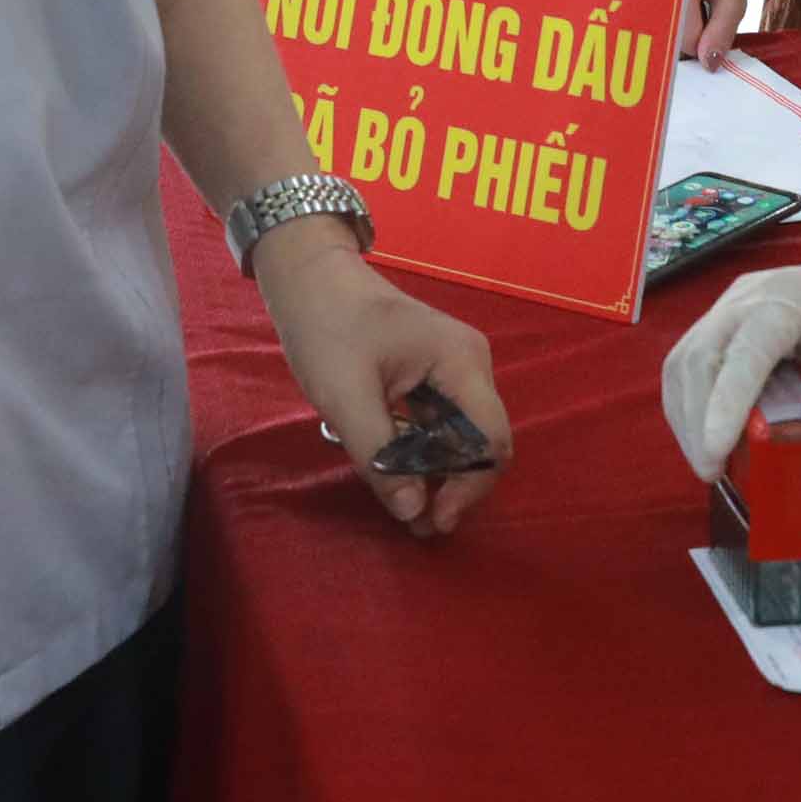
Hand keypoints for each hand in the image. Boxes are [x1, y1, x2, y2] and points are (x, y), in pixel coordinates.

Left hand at [259, 224, 509, 537]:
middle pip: (482, 441)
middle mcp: (471, 365)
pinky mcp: (433, 374)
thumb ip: (379, 456)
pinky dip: (424, 453)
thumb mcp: (345, 396)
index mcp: (462, 362)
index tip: (432, 519)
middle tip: (415, 523)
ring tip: (405, 506)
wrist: (308, 278)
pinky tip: (396, 470)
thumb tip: (414, 514)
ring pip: (462, 436)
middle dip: (455, 486)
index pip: (492, 439)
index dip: (471, 487)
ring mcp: (454, 369)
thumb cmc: (327, 327)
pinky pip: (442, 424)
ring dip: (439, 474)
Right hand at [659, 244, 800, 485]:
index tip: (716, 451)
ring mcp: (727, 311)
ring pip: (683, 364)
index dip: (726, 402)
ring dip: (687, 418)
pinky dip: (690, 408)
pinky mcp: (721, 328)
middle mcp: (745, 300)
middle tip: (711, 470)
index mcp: (787, 301)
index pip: (747, 352)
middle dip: (697, 420)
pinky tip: (706, 441)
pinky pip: (688, 368)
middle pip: (700, 358)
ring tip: (709, 464)